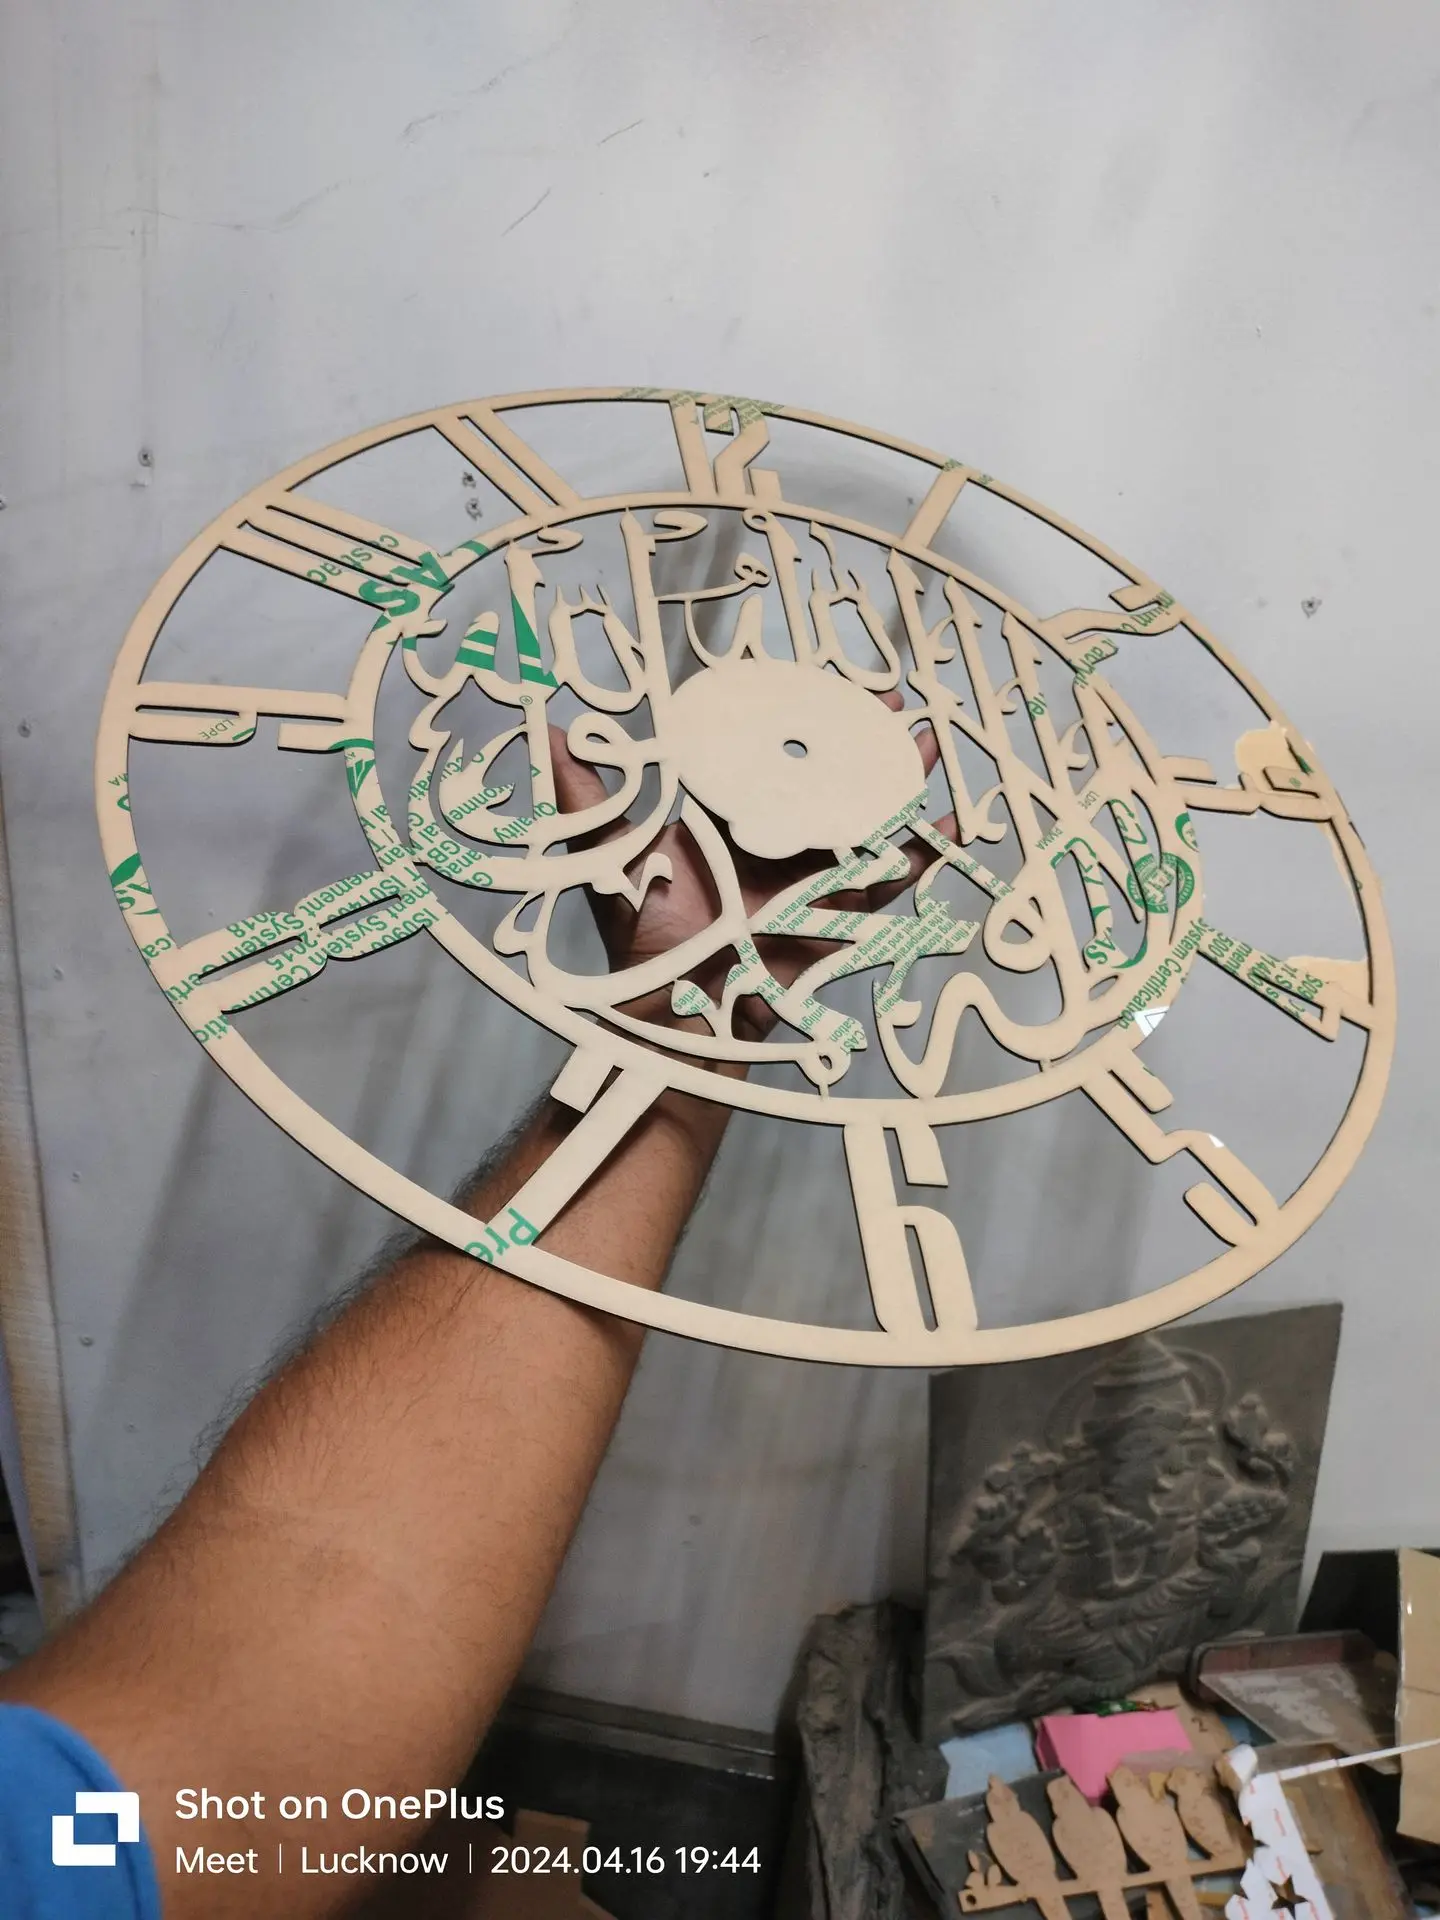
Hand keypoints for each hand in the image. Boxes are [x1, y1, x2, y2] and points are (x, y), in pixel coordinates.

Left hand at [550, 695, 946, 1047]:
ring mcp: (812, 878)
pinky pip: (886, 883)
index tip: (824, 686)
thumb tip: (552, 734)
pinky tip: (948, 826)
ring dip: (900, 784)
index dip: (800, 722)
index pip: (773, 759)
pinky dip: (919, 856)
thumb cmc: (641, 934)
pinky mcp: (836, 916)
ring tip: (926, 745)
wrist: (674, 1010)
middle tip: (892, 703)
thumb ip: (591, 797)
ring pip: (867, 820)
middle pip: (832, 780)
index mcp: (733, 821)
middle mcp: (778, 843)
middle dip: (864, 742)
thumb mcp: (612, 853)